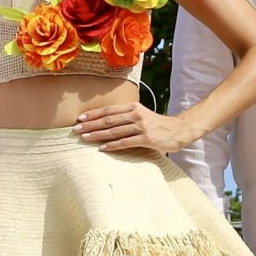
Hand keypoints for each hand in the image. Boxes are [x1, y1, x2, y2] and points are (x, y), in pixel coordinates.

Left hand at [74, 101, 193, 155]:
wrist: (179, 130)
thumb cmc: (158, 124)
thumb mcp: (142, 115)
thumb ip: (127, 116)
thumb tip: (107, 121)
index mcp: (133, 107)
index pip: (109, 110)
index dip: (93, 114)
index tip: (80, 118)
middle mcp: (136, 115)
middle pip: (108, 120)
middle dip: (90, 125)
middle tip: (76, 129)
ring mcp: (141, 127)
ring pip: (114, 131)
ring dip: (97, 135)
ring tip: (84, 138)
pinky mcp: (146, 138)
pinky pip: (125, 142)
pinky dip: (112, 145)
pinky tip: (102, 148)